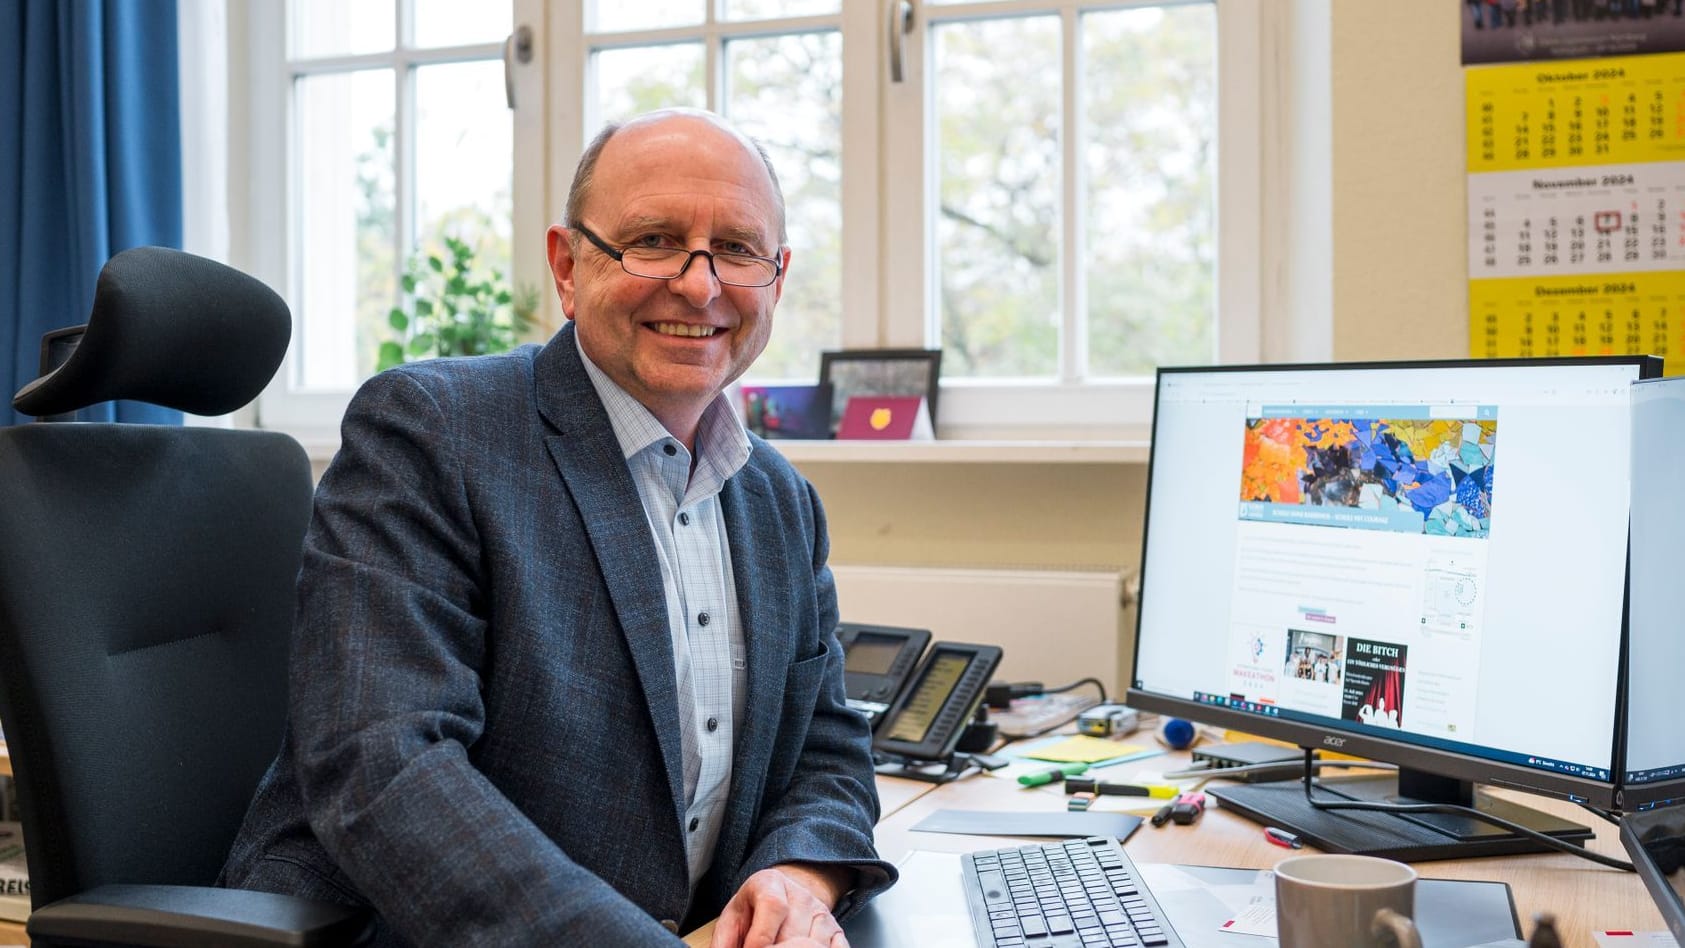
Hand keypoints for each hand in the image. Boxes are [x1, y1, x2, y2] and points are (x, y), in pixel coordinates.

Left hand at [709, 863, 853, 947]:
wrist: (782, 898)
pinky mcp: (836, 930)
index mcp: (770, 883)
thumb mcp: (732, 920)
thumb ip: (724, 941)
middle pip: (793, 933)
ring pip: (815, 945)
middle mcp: (800, 895)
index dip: (760, 938)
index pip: (773, 906)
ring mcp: (821, 912)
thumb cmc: (753, 911)